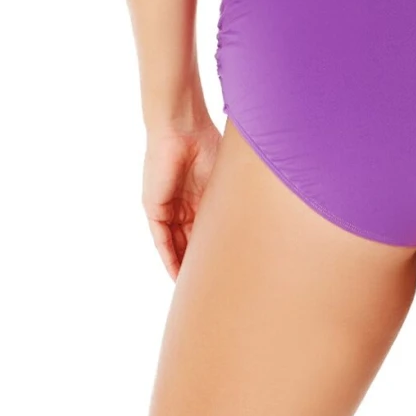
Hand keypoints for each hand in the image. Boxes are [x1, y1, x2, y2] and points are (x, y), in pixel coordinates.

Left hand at [142, 120, 220, 277]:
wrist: (183, 128)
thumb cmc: (208, 145)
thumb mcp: (224, 181)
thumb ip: (232, 200)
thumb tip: (260, 216)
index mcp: (200, 199)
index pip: (205, 233)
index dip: (213, 252)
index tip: (225, 270)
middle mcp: (182, 206)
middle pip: (190, 243)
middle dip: (199, 264)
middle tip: (212, 286)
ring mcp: (168, 208)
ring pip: (175, 245)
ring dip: (184, 266)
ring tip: (197, 287)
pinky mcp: (155, 208)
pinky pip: (162, 240)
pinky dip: (169, 257)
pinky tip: (178, 275)